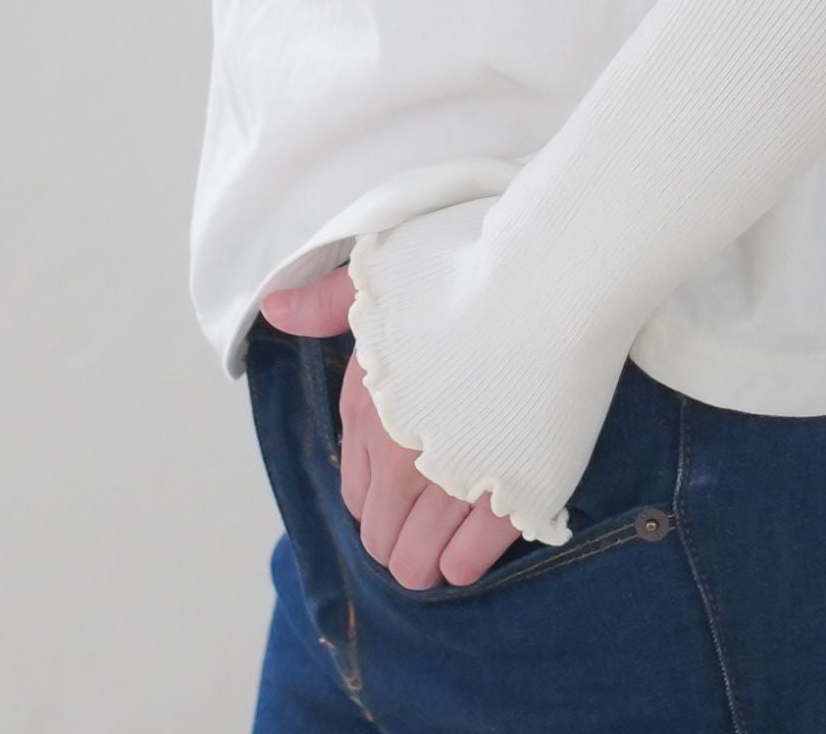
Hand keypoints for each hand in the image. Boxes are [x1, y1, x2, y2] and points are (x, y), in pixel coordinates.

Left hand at [260, 263, 524, 590]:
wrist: (551, 277)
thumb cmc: (467, 264)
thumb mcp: (384, 271)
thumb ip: (327, 302)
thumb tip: (274, 309)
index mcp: (367, 407)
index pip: (353, 491)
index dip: (373, 497)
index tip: (394, 491)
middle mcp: (400, 455)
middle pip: (382, 536)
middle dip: (397, 539)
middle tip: (422, 525)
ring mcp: (456, 480)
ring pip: (422, 560)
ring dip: (429, 559)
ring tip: (445, 548)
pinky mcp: (513, 493)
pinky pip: (473, 557)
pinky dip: (467, 560)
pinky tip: (470, 552)